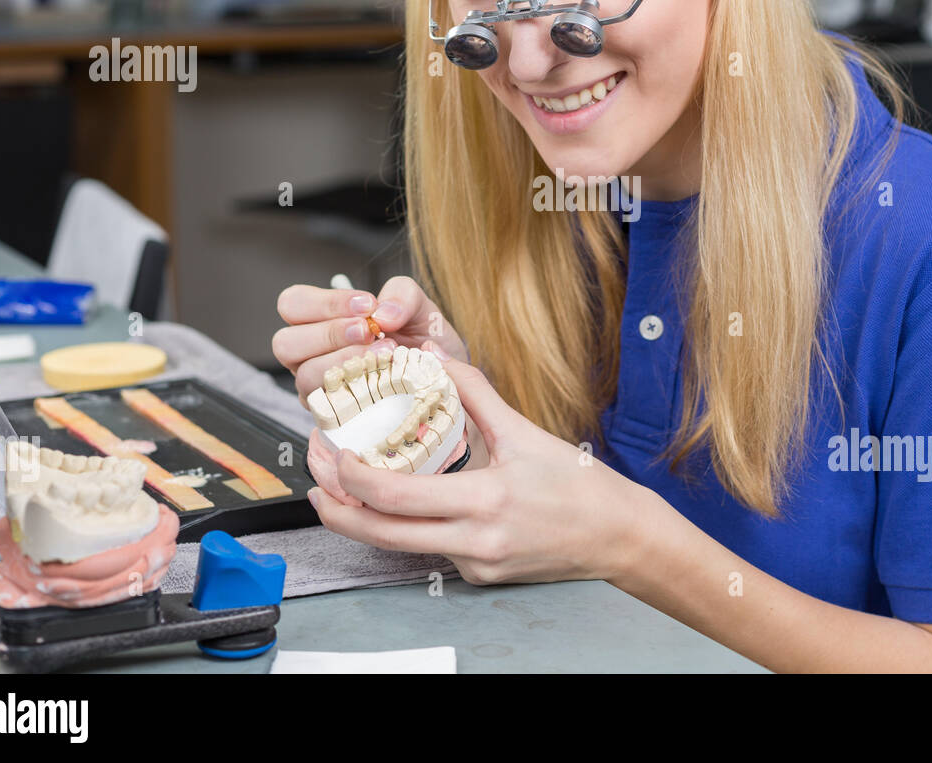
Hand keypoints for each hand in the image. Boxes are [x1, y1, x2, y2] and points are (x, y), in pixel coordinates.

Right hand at [272, 276, 468, 402]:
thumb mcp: (417, 306)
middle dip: (330, 333)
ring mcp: (319, 389)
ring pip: (305, 375)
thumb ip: (401, 295)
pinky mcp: (334, 416)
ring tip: (385, 354)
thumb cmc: (420, 338)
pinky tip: (385, 380)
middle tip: (369, 330)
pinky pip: (329, 407)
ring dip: (344, 361)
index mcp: (319, 321)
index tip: (367, 305)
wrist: (442, 376)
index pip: (293, 304)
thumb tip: (383, 313)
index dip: (324, 302)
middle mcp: (309, 356)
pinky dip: (357, 390)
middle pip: (285, 342)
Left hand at [306, 342, 647, 585]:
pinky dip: (406, 525)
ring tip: (338, 487)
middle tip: (314, 476)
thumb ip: (476, 393)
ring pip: (400, 546)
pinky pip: (430, 548)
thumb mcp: (526, 432)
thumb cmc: (579, 485)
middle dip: (337, 507)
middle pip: (381, 535)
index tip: (333, 453)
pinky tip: (397, 500)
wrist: (618, 537)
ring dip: (363, 518)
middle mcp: (474, 543)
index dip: (354, 478)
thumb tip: (434, 357)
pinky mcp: (478, 574)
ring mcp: (475, 564)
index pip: (397, 498)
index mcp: (485, 503)